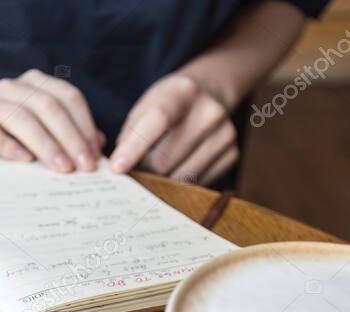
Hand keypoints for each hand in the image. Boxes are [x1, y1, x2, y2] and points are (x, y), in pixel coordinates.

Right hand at [0, 69, 103, 171]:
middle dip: (70, 137)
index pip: (68, 97)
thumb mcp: (44, 129)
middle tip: (83, 165)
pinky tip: (25, 160)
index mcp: (37, 83)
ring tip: (61, 167)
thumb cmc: (13, 132)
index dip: (84, 124)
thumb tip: (97, 148)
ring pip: (21, 117)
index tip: (94, 153)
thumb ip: (71, 134)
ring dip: (45, 144)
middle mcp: (14, 87)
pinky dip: (9, 146)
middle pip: (48, 106)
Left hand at [110, 74, 238, 186]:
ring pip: (181, 177)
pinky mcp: (232, 154)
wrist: (211, 93)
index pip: (158, 120)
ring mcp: (225, 134)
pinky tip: (180, 164)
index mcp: (183, 91)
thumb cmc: (170, 102)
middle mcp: (210, 111)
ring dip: (162, 179)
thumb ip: (130, 132)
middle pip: (165, 160)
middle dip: (144, 169)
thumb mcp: (146, 104)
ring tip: (158, 165)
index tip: (117, 168)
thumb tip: (119, 167)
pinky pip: (197, 182)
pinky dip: (182, 180)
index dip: (135, 147)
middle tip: (136, 167)